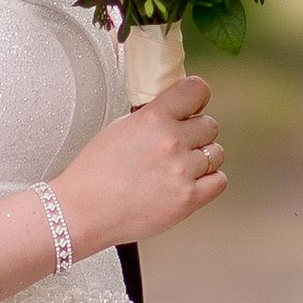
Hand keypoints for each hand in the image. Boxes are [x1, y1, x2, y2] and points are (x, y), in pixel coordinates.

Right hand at [54, 75, 226, 254]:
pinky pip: (219, 181)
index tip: (193, 105)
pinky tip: (189, 182)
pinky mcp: (188, 199)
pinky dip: (208, 181)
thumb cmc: (94, 174)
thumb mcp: (119, 128)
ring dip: (202, 158)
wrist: (83, 211)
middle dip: (196, 133)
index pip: (197, 90)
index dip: (197, 98)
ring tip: (179, 167)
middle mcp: (171, 142)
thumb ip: (152, 117)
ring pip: (216, 153)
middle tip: (178, 144)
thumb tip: (174, 111)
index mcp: (153, 118)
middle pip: (210, 125)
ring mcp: (181, 171)